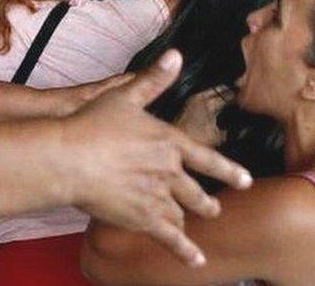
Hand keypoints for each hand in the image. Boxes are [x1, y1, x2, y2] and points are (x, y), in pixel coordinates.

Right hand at [62, 50, 251, 264]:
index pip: (207, 158)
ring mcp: (158, 196)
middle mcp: (170, 170)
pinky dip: (185, 251)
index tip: (244, 180)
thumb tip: (175, 55)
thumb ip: (154, 79)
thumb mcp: (124, 96)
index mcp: (169, 141)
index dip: (228, 170)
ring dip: (189, 221)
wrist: (70, 158)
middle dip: (206, 202)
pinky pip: (170, 238)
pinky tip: (196, 261)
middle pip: (196, 192)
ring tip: (194, 229)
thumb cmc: (92, 124)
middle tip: (214, 209)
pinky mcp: (143, 218)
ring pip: (182, 213)